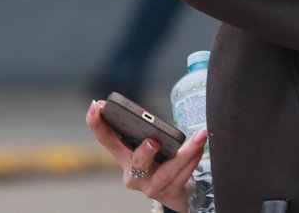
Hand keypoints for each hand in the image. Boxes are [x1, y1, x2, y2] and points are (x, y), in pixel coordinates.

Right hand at [86, 99, 207, 212]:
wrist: (174, 192)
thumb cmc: (158, 161)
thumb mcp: (147, 147)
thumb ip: (146, 131)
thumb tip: (149, 114)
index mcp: (124, 156)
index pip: (106, 139)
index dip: (97, 123)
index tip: (97, 105)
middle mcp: (132, 173)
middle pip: (136, 162)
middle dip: (145, 152)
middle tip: (153, 141)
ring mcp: (150, 186)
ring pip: (166, 172)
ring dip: (185, 154)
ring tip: (199, 138)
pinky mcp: (168, 193)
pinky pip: (182, 176)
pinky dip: (193, 160)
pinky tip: (201, 148)